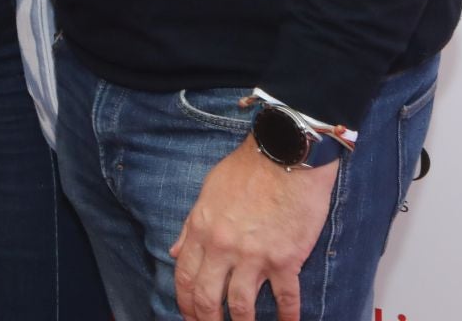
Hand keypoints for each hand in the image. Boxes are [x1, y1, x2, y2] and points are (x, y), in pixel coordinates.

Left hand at [169, 134, 337, 320]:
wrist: (284, 156)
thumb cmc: (247, 170)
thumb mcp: (208, 192)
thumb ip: (190, 226)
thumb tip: (173, 250)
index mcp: (201, 229)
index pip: (184, 275)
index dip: (184, 302)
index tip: (188, 316)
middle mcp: (223, 247)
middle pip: (207, 297)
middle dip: (206, 320)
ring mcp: (254, 256)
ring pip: (241, 306)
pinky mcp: (285, 260)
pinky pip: (285, 299)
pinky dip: (287, 318)